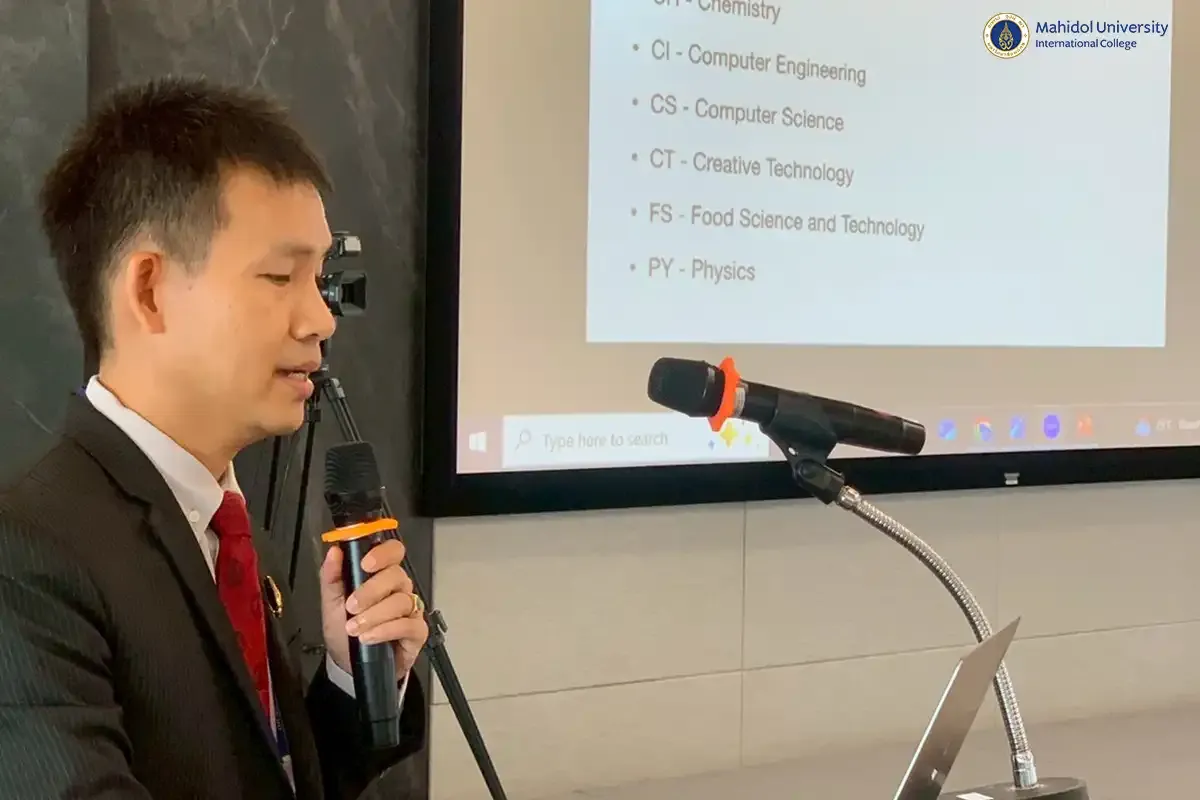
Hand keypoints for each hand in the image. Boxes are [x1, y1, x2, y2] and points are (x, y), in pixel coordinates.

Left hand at [319, 538, 428, 679]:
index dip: (383, 554)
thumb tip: (334, 553)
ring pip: (401, 601)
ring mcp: (410, 609)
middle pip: (396, 576)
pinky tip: (370, 637)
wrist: (348, 664)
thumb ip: (332, 577)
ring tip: (355, 628)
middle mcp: (398, 589)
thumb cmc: (343, 631)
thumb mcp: (331, 603)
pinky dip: (386, 630)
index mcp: (380, 575)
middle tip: (352, 606)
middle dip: (371, 591)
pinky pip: (409, 625)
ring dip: (374, 615)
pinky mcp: (417, 631)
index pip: (393, 552)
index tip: (365, 564)